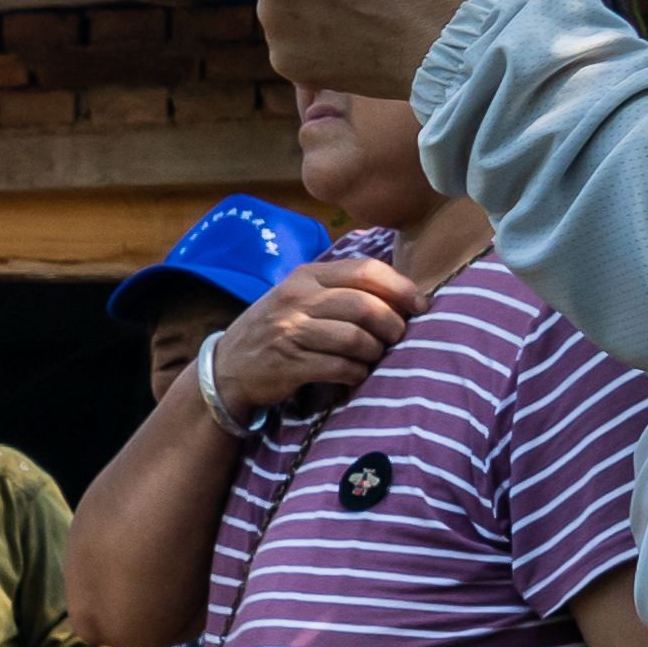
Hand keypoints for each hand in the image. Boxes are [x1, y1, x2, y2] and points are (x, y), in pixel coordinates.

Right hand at [209, 254, 419, 417]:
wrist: (227, 367)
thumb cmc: (275, 329)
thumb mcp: (300, 297)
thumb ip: (339, 289)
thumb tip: (400, 294)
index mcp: (306, 276)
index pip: (364, 271)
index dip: (400, 288)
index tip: (420, 305)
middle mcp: (297, 299)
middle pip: (364, 306)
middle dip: (392, 324)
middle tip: (399, 337)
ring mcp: (290, 332)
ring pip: (354, 338)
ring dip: (375, 351)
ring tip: (375, 357)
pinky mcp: (288, 364)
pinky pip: (339, 367)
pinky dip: (357, 373)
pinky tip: (357, 375)